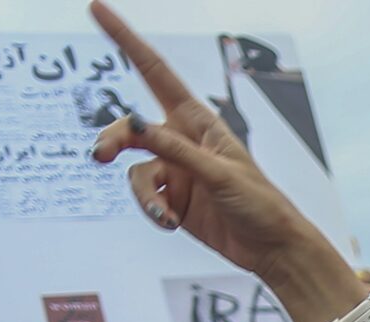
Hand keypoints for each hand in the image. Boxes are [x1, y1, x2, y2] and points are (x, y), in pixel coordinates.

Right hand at [86, 3, 321, 277]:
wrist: (273, 248)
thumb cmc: (260, 204)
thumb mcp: (220, 173)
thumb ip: (176, 150)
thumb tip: (134, 126)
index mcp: (199, 120)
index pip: (154, 71)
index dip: (125, 39)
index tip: (96, 8)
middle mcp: (182, 140)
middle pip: (130, 128)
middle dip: (114, 141)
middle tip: (100, 155)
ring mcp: (176, 169)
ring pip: (135, 169)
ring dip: (143, 195)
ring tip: (163, 215)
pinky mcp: (173, 197)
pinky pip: (146, 197)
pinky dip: (154, 211)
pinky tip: (171, 223)